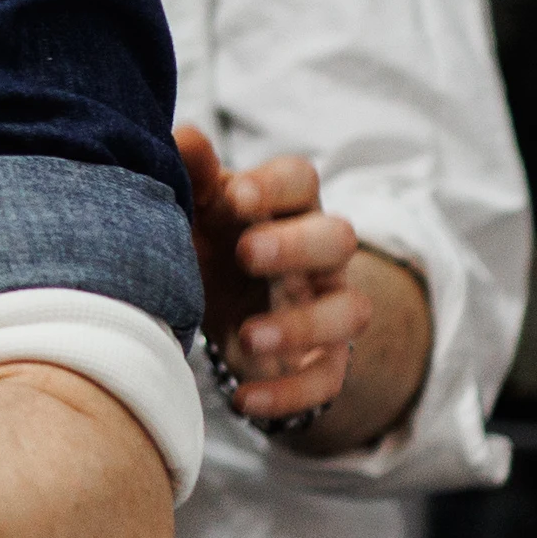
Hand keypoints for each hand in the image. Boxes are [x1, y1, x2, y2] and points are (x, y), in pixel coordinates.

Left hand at [176, 126, 370, 428]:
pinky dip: (289, 394)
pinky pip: (327, 379)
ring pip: (352, 310)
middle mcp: (316, 252)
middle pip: (339, 237)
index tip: (236, 197)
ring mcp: (325, 305)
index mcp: (283, 204)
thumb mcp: (191, 208)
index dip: (276, 186)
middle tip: (246, 254)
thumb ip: (190, 176)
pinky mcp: (320, 359)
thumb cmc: (204, 239)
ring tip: (247, 337)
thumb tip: (184, 136)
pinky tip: (241, 401)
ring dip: (304, 324)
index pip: (301, 179)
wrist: (213, 302)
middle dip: (297, 246)